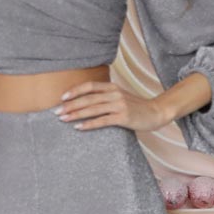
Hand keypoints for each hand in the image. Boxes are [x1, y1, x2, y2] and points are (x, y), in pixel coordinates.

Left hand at [55, 80, 170, 131]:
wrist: (156, 112)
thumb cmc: (136, 107)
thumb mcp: (120, 97)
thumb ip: (105, 97)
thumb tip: (85, 102)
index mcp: (112, 87)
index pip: (89, 86)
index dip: (75, 91)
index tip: (62, 98)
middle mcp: (114, 93)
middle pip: (88, 98)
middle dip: (70, 105)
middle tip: (56, 112)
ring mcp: (119, 105)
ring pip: (93, 109)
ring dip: (76, 114)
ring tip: (63, 119)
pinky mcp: (123, 117)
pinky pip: (102, 120)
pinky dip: (89, 124)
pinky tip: (79, 127)